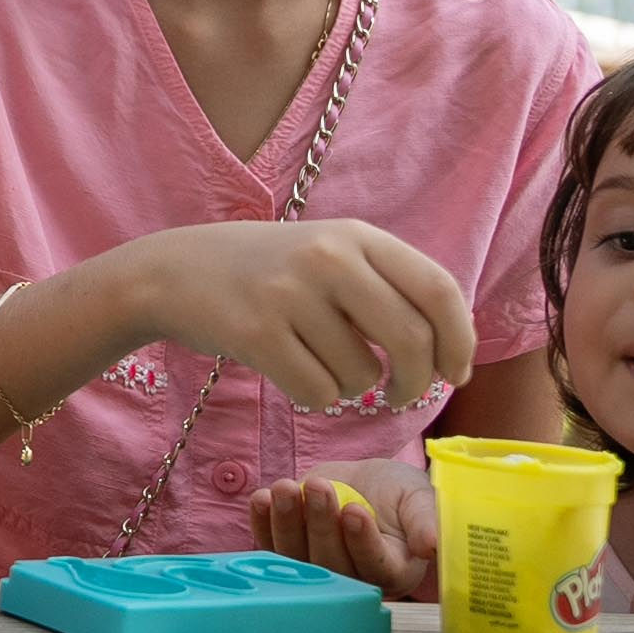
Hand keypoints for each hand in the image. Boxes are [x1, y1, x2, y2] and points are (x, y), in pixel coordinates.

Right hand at [113, 220, 474, 412]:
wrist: (174, 271)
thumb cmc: (268, 273)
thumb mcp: (330, 253)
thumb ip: (388, 286)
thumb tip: (450, 347)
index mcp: (357, 235)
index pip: (438, 290)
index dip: (459, 340)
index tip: (455, 373)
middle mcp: (328, 257)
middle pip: (410, 340)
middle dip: (415, 383)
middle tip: (400, 395)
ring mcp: (290, 293)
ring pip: (360, 375)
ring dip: (350, 388)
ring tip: (318, 364)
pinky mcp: (256, 332)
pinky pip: (317, 392)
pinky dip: (314, 397)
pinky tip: (292, 372)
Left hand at [246, 463, 437, 600]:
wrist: (366, 483)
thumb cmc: (400, 494)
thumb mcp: (419, 499)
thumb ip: (426, 521)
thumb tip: (434, 545)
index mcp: (393, 571)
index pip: (376, 566)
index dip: (362, 541)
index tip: (355, 509)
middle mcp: (354, 579)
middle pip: (332, 563)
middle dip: (322, 523)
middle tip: (320, 486)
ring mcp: (318, 569)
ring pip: (298, 556)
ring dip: (288, 521)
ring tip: (286, 487)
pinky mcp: (290, 553)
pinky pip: (271, 545)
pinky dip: (262, 523)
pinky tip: (262, 498)